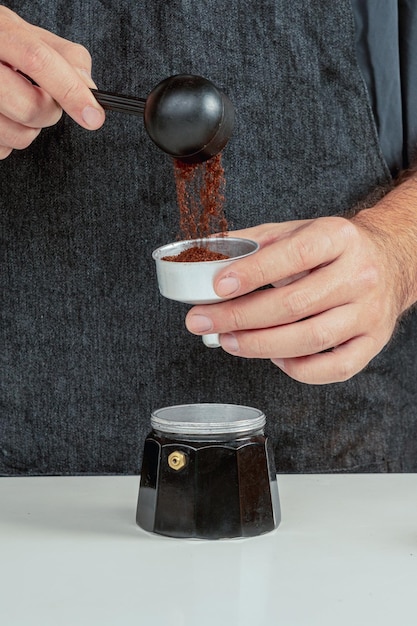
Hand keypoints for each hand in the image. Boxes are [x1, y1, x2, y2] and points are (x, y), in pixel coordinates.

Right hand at [0, 6, 104, 158]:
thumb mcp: (26, 34)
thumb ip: (64, 55)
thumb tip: (89, 87)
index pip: (38, 61)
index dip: (71, 91)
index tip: (94, 116)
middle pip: (31, 107)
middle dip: (50, 113)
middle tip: (43, 99)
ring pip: (19, 136)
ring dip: (30, 129)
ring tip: (16, 104)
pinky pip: (2, 149)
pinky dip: (9, 138)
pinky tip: (2, 116)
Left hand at [185, 215, 403, 383]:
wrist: (389, 259)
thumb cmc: (335, 248)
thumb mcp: (298, 230)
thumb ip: (254, 242)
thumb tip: (207, 252)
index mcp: (339, 237)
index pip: (295, 255)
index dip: (253, 273)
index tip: (218, 286)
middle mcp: (359, 274)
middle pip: (295, 304)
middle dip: (240, 317)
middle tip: (204, 321)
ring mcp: (369, 311)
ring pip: (311, 338)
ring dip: (261, 345)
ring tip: (229, 340)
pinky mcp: (373, 341)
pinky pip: (335, 368)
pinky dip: (299, 369)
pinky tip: (274, 358)